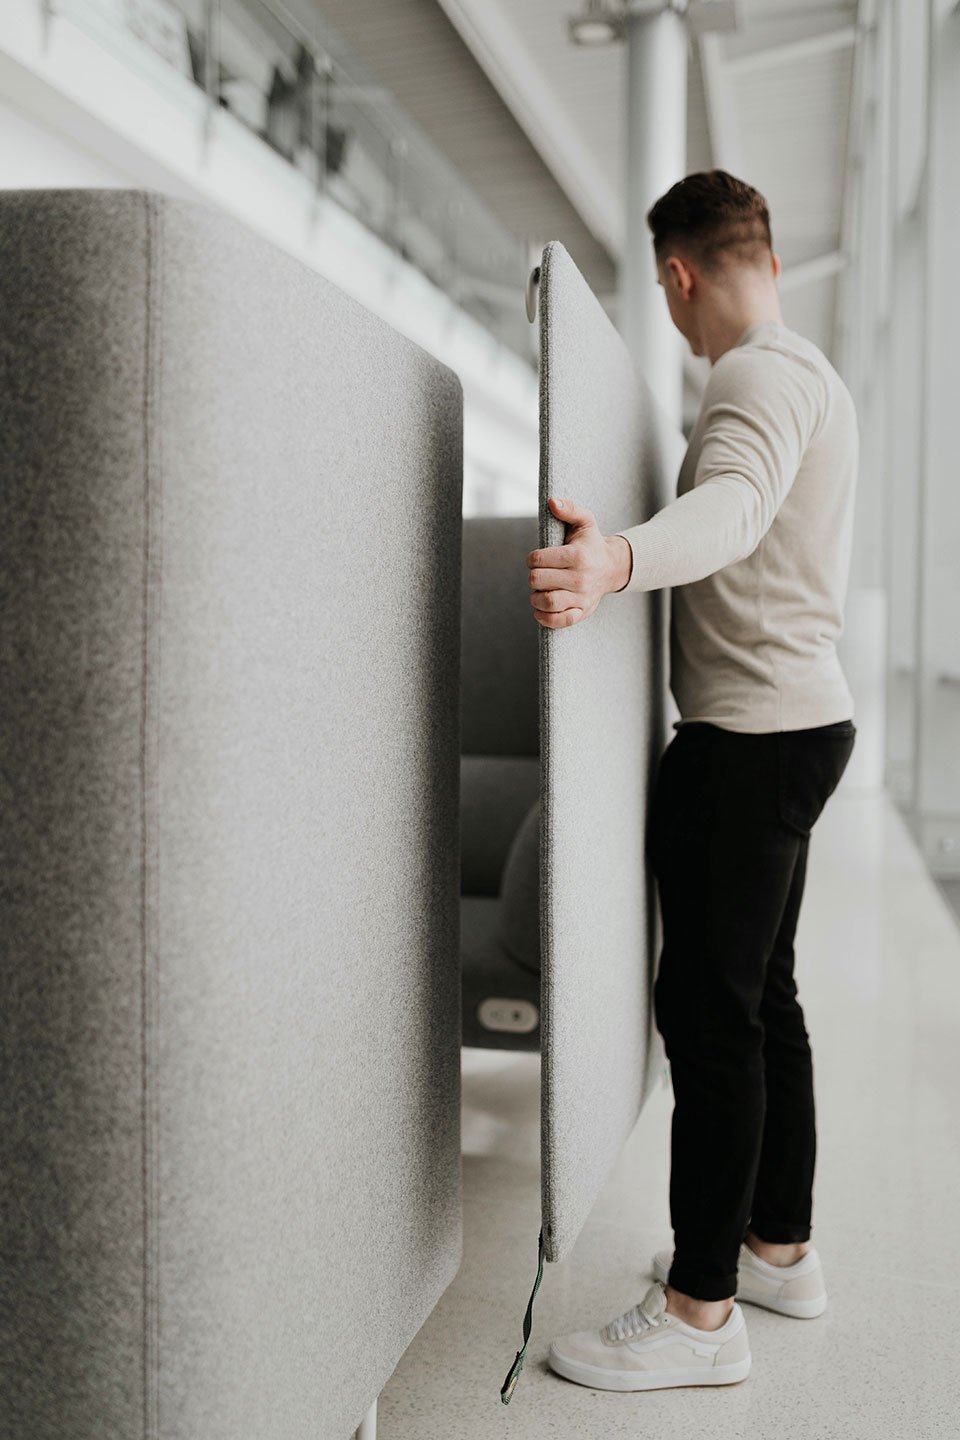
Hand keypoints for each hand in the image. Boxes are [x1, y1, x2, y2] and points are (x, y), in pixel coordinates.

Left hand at [526, 496, 631, 628]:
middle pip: (537, 581)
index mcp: (578, 555)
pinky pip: (559, 621)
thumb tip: (552, 502)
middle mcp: (580, 578)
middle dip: (533, 576)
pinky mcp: (582, 611)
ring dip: (535, 597)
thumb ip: (569, 509)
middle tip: (539, 573)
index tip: (537, 558)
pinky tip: (540, 609)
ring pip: (546, 602)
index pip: (538, 559)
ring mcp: (582, 597)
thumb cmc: (591, 544)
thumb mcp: (585, 521)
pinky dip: (545, 618)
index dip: (532, 558)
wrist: (612, 567)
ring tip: (539, 590)